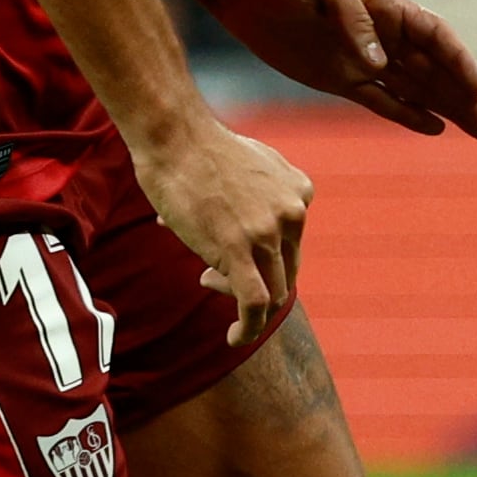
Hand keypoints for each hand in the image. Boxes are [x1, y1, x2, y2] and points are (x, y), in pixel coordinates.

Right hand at [128, 114, 312, 346]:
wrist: (176, 137)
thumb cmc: (200, 148)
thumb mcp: (252, 163)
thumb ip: (261, 191)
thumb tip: (240, 225)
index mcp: (300, 193)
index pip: (292, 245)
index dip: (264, 258)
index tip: (225, 252)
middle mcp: (293, 213)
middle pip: (285, 271)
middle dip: (253, 280)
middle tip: (210, 273)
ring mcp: (268, 233)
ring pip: (272, 292)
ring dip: (243, 302)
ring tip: (207, 281)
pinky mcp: (239, 250)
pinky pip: (255, 303)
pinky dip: (249, 328)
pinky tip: (235, 339)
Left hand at [213, 0, 476, 137]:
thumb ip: (352, 19)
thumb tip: (377, 63)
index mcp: (387, 4)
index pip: (434, 36)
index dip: (459, 61)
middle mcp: (384, 34)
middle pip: (436, 69)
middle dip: (467, 97)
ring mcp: (365, 58)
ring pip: (417, 89)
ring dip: (449, 109)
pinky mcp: (341, 78)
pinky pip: (383, 100)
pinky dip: (409, 115)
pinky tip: (436, 128)